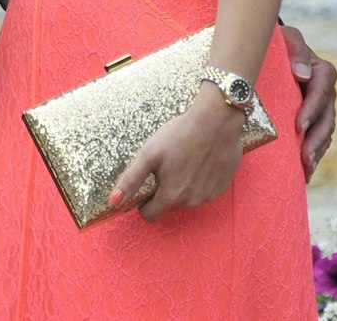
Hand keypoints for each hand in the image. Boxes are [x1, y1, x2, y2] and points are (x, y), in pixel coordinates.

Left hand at [111, 89, 246, 221]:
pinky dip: (199, 181)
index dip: (143, 203)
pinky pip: (205, 191)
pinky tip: (199, 161)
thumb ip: (131, 180)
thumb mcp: (148, 155)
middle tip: (165, 167)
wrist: (216, 122)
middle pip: (169, 205)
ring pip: (188, 199)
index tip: (146, 186)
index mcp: (171, 196)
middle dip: (164, 191)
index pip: (150, 215)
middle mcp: (192, 202)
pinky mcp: (223, 186)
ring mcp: (210, 195)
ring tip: (182, 161)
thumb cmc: (179, 136)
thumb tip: (113, 202)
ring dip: (182, 186)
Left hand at [281, 24, 336, 178]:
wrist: (270, 54)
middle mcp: (325, 91)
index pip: (322, 90)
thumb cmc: (276, 45)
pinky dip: (314, 155)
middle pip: (327, 118)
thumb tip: (302, 73)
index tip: (298, 126)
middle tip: (303, 157)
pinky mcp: (313, 120)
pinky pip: (318, 139)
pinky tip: (305, 172)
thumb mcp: (284, 40)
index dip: (312, 109)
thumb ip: (294, 49)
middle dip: (316, 139)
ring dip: (317, 151)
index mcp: (321, 71)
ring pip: (325, 132)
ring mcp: (321, 108)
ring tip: (306, 168)